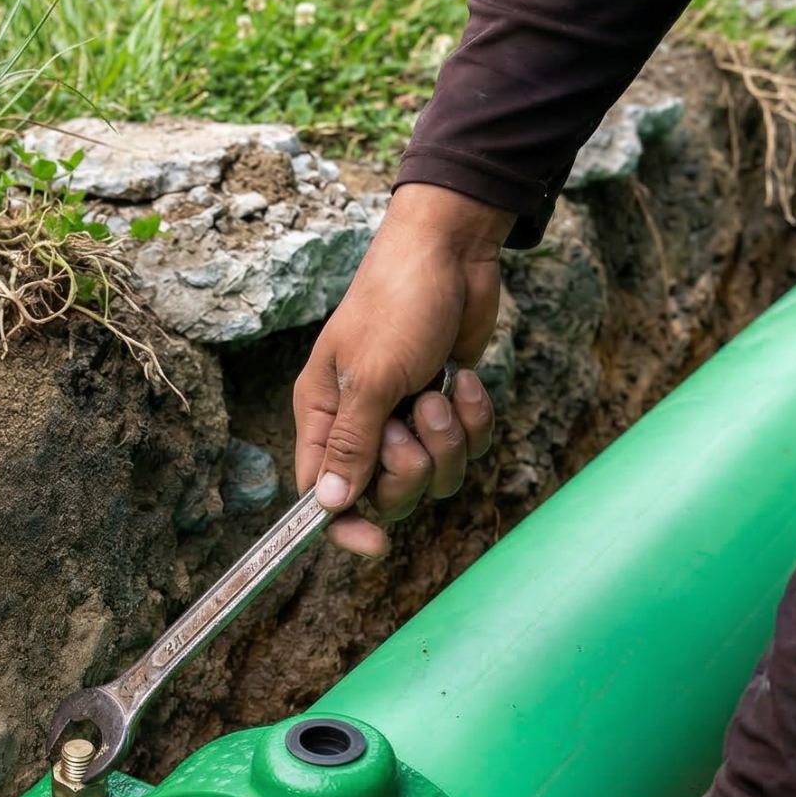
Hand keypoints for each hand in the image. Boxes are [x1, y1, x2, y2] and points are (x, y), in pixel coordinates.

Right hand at [293, 183, 513, 555]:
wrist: (451, 252)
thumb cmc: (397, 304)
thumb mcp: (370, 377)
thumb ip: (351, 446)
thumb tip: (327, 506)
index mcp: (323, 415)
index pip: (322, 494)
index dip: (345, 525)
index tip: (377, 544)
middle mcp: (360, 423)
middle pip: (384, 493)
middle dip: (412, 466)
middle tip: (417, 420)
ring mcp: (405, 416)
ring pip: (433, 475)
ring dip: (449, 439)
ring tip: (442, 390)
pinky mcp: (446, 405)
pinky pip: (467, 447)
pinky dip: (474, 419)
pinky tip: (465, 380)